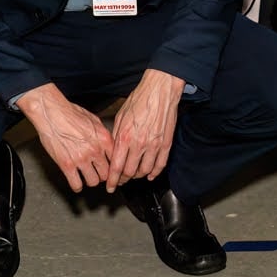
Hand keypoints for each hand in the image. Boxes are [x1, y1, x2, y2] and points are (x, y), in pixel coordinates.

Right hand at [19, 83, 114, 190]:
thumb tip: (107, 144)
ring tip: (86, 176)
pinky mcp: (66, 165)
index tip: (111, 170)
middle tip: (98, 173)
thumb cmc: (70, 113)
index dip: (114, 167)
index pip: (116, 160)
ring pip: (93, 181)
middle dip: (102, 174)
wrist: (51, 113)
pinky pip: (76, 184)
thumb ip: (103, 135)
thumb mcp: (93, 120)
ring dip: (90, 180)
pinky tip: (76, 181)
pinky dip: (77, 186)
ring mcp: (81, 159)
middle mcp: (95, 150)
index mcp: (103, 138)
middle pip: (106, 174)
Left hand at [105, 69, 182, 189]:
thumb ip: (116, 136)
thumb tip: (113, 151)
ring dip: (138, 176)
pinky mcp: (166, 144)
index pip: (117, 167)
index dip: (112, 180)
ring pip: (145, 171)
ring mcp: (154, 145)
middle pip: (130, 172)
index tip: (110, 186)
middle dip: (123, 179)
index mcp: (125, 137)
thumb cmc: (140, 99)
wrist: (159, 90)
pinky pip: (160, 165)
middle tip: (121, 180)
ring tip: (134, 175)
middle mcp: (139, 143)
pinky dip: (154, 173)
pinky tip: (150, 174)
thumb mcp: (121, 116)